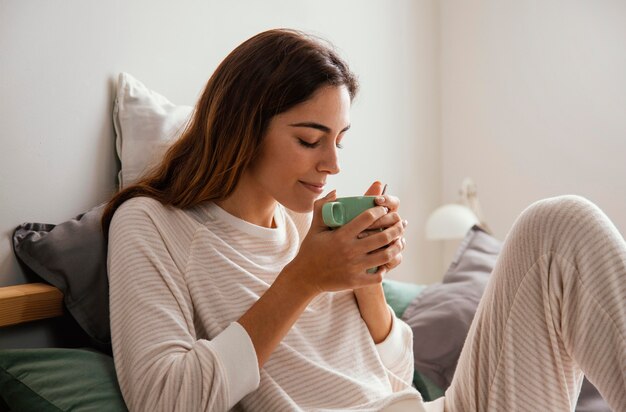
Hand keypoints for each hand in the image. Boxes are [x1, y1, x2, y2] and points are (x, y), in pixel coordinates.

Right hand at [284, 190, 401, 295]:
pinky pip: (378, 275)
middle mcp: (349, 250)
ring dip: (397, 247)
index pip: (367, 218)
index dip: (380, 211)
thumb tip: (336, 191)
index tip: (384, 209)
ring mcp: (354, 267)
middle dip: (396, 227)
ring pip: (385, 256)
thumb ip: (323, 207)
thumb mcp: (315, 227)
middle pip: (382, 236)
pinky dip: (386, 268)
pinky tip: (388, 261)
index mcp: (341, 235)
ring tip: (400, 240)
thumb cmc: (311, 250)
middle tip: (401, 223)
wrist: (305, 277)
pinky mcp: (355, 281)